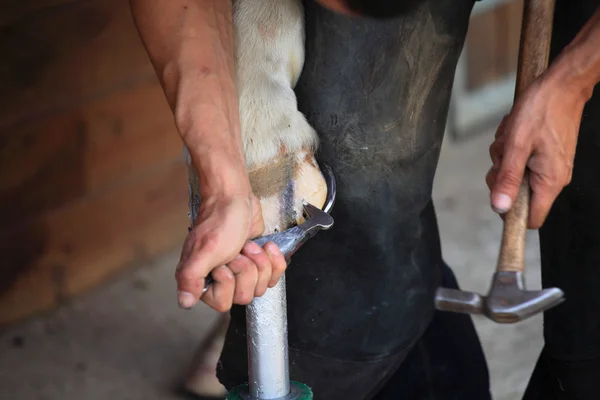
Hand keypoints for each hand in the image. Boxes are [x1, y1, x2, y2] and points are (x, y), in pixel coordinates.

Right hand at [176, 193, 286, 311]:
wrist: (235, 198)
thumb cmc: (218, 220)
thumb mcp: (204, 251)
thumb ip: (191, 278)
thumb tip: (184, 302)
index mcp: (203, 281)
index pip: (223, 304)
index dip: (229, 282)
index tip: (224, 262)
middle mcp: (221, 280)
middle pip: (246, 296)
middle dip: (247, 269)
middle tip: (238, 250)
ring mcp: (241, 273)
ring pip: (261, 286)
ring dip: (260, 261)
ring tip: (248, 245)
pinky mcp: (257, 264)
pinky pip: (274, 276)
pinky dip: (274, 260)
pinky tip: (265, 246)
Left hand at [486, 74, 585, 228]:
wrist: (562, 84)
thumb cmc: (541, 109)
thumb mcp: (516, 145)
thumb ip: (508, 179)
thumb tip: (500, 207)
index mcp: (549, 181)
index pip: (530, 219)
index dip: (510, 213)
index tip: (497, 193)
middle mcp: (553, 179)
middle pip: (517, 196)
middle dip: (501, 176)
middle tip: (503, 154)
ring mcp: (549, 167)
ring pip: (515, 176)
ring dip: (505, 158)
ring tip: (511, 137)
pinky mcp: (545, 156)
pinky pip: (521, 161)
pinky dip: (512, 149)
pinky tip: (515, 133)